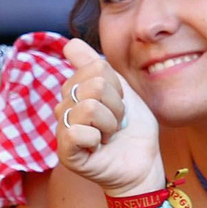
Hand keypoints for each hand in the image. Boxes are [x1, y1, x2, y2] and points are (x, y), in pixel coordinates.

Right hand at [55, 39, 162, 195]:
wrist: (143, 164)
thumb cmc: (132, 130)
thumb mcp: (121, 91)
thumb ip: (95, 66)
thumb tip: (70, 43)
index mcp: (76, 91)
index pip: (96, 67)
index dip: (117, 86)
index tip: (119, 104)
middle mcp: (65, 107)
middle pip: (94, 85)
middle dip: (116, 106)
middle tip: (116, 124)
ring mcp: (63, 129)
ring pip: (89, 107)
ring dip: (110, 124)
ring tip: (109, 136)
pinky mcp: (65, 152)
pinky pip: (78, 132)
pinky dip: (98, 140)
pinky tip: (98, 148)